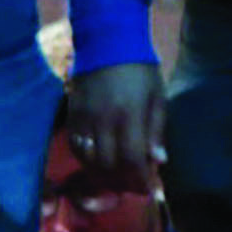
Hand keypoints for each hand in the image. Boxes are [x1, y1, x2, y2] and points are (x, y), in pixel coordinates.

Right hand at [61, 62, 163, 192]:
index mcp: (129, 115)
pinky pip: (77, 148)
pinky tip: (100, 164)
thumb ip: (156, 131)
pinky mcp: (73, 116)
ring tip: (118, 179)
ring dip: (105, 177)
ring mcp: (85, 119)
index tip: (148, 190)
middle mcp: (104, 120)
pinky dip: (88, 163)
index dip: (139, 180)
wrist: (107, 41)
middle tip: (134, 186)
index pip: (131, 160)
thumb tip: (158, 161)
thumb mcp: (157, 97)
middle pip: (109, 166)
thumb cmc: (139, 69)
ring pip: (90, 161)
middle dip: (123, 183)